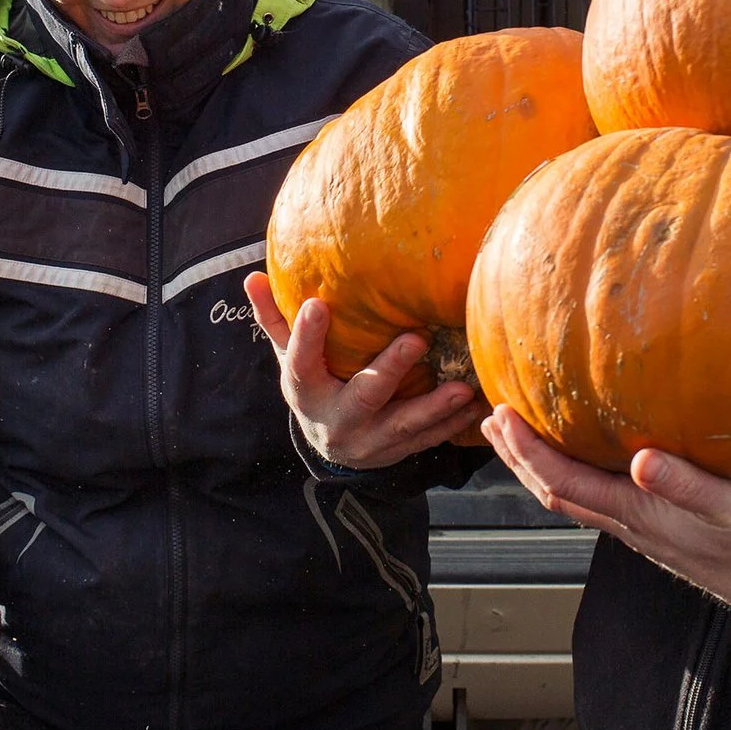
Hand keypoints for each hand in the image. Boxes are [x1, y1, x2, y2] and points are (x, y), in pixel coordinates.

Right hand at [244, 272, 487, 469]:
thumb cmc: (313, 383)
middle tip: (417, 340)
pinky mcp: (398, 452)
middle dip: (389, 370)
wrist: (330, 446)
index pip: (299, 363)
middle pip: (363, 396)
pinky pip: (429, 441)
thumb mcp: (288, 356)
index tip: (317, 304)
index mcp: (305, 391)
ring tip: (464, 388)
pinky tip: (478, 407)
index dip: (306, 336)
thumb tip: (252, 277)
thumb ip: (274, 319)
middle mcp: (337, 419)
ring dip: (435, 408)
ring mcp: (370, 441)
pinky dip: (455, 426)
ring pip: (404, 427)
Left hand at [482, 405, 730, 605]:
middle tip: (490, 420)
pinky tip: (579, 458)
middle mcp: (628, 524)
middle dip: (518, 458)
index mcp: (638, 513)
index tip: (503, 415)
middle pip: (555, 492)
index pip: (564, 482)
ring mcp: (639, 529)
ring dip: (538, 466)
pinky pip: (595, 498)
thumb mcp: (730, 504)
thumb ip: (686, 482)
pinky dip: (570, 473)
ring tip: (518, 436)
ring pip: (572, 497)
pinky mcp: (654, 527)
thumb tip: (641, 461)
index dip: (528, 451)